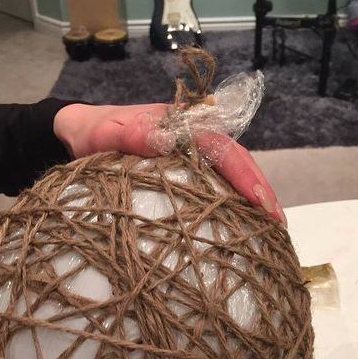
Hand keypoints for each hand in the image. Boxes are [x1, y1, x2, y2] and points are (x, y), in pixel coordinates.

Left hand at [53, 103, 283, 222]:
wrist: (79, 133)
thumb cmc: (93, 132)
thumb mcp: (106, 132)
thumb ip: (132, 133)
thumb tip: (163, 139)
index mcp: (183, 125)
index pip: (224, 149)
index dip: (246, 176)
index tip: (262, 204)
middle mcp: (193, 139)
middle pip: (237, 163)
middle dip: (260, 193)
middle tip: (278, 227)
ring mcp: (190, 158)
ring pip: (229, 177)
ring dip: (249, 202)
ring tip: (268, 233)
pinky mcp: (183, 175)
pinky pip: (212, 189)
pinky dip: (229, 207)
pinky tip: (237, 228)